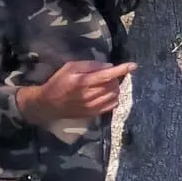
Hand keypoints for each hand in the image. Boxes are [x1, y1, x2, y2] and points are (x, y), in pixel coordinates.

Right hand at [17, 60, 134, 123]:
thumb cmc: (58, 82)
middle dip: (114, 78)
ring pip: (114, 95)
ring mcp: (92, 106)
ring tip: (105, 85)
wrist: (48, 104)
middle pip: (113, 85)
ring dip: (114, 88)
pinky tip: (106, 94)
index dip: (121, 70)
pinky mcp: (93, 114)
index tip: (133, 66)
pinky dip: (113, 98)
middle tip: (107, 76)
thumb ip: (89, 65)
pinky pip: (111, 105)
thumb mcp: (69, 68)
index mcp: (82, 82)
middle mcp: (88, 95)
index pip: (106, 75)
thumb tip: (109, 66)